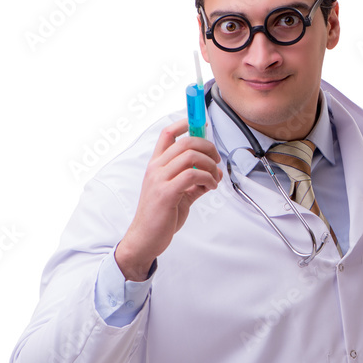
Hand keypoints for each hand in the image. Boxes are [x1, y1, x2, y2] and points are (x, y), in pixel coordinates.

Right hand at [114, 119, 221, 280]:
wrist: (145, 239)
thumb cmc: (161, 217)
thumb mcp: (180, 194)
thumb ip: (196, 182)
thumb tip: (215, 173)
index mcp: (156, 165)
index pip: (167, 134)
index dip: (185, 123)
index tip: (201, 123)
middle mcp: (156, 168)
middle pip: (185, 141)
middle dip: (207, 146)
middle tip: (216, 159)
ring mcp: (159, 179)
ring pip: (190, 156)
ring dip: (210, 164)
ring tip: (214, 177)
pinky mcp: (166, 193)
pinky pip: (193, 175)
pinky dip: (208, 178)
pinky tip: (211, 186)